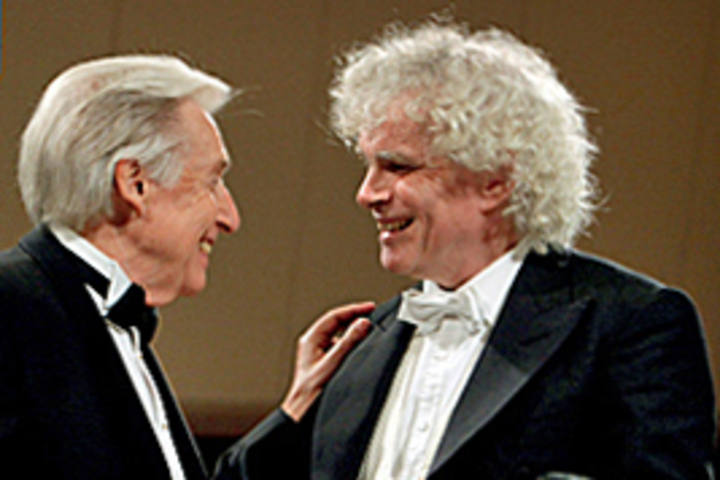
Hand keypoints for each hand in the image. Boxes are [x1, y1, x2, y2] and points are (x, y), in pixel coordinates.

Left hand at [281, 301, 374, 421]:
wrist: (302, 412)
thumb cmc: (311, 392)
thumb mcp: (332, 364)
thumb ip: (348, 342)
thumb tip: (362, 324)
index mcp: (311, 339)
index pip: (335, 316)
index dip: (353, 310)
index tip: (369, 307)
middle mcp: (313, 343)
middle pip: (336, 323)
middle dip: (354, 317)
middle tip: (372, 314)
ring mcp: (317, 352)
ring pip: (338, 335)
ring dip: (353, 331)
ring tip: (368, 330)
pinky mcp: (322, 362)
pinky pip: (338, 346)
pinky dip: (350, 344)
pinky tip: (359, 349)